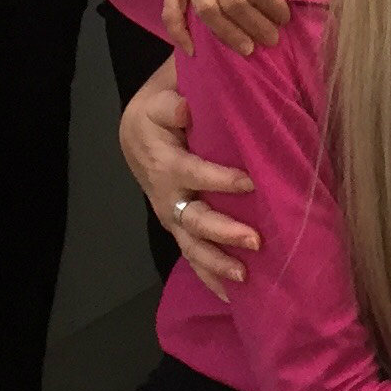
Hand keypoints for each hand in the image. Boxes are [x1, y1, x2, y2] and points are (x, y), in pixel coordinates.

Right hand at [119, 64, 256, 296]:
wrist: (135, 134)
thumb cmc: (160, 107)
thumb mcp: (160, 93)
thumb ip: (171, 99)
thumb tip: (183, 107)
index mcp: (163, 160)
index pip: (191, 172)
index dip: (218, 179)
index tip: (250, 181)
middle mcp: (166, 194)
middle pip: (192, 219)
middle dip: (222, 232)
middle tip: (255, 241)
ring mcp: (172, 215)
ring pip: (191, 245)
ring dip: (216, 263)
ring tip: (245, 277)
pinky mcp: (178, 227)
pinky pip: (192, 256)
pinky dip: (209, 277)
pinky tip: (233, 297)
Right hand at [154, 0, 306, 55]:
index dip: (273, 7)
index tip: (286, 17)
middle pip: (232, 3)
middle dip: (255, 26)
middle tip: (272, 39)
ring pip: (205, 10)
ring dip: (227, 34)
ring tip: (247, 49)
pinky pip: (170, 9)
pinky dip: (178, 32)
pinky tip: (193, 50)